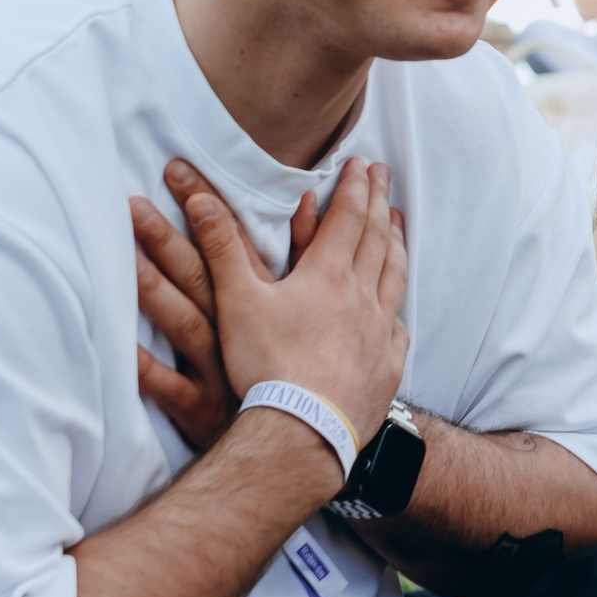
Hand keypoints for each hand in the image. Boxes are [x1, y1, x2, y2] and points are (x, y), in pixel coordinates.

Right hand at [143, 157, 409, 480]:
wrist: (304, 433)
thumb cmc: (267, 367)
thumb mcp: (237, 301)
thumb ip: (220, 245)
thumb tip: (198, 195)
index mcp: (330, 274)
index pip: (349, 217)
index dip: (355, 187)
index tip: (364, 163)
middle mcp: (364, 296)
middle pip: (378, 238)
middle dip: (379, 202)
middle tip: (384, 178)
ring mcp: (381, 332)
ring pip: (395, 275)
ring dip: (396, 243)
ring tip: (397, 224)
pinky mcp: (388, 366)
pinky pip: (398, 325)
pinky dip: (397, 302)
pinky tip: (394, 305)